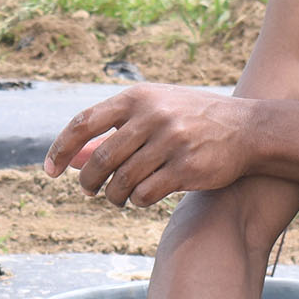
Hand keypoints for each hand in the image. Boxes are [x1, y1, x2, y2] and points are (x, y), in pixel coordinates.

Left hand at [43, 85, 254, 207]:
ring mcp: (170, 142)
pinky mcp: (186, 168)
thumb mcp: (153, 112)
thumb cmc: (191, 120)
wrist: (248, 130)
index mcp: (138, 97)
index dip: (61, 149)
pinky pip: (144, 194)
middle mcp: (152, 116)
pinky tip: (141, 198)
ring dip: (113, 196)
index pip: (83, 123)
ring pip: (120, 182)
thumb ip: (113, 131)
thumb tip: (73, 158)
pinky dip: (136, 201)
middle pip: (100, 160)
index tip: (50, 171)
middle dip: (88, 182)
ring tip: (117, 197)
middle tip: (90, 191)